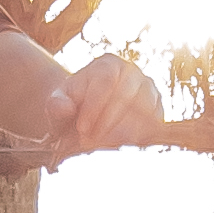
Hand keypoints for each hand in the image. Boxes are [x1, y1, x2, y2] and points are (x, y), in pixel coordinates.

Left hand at [46, 54, 162, 150]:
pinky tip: (117, 147)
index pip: (106, 81)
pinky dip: (136, 138)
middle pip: (126, 95)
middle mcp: (133, 73)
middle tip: (89, 142)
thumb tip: (64, 108)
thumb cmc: (74, 106)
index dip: (94, 106)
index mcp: (108, 64)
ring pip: (142, 111)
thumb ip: (56, 104)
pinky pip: (153, 124)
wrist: (89, 113)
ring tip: (100, 146)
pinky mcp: (157, 111)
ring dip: (120, 132)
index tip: (81, 129)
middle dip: (106, 122)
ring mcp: (149, 91)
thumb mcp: (58, 103)